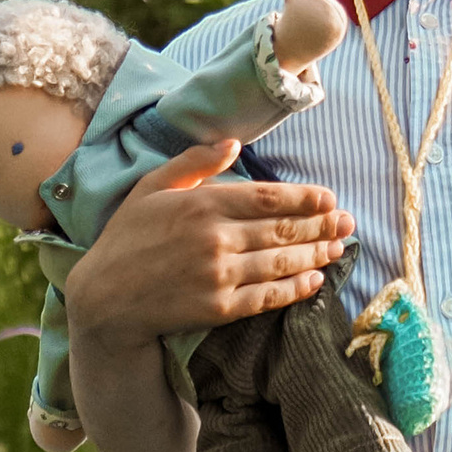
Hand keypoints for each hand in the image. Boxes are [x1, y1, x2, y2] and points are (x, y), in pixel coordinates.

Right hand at [66, 146, 353, 346]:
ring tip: (338, 248)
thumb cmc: (126, 238)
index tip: (329, 199)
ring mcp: (218, 276)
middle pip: (282, 230)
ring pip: (281, 263)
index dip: (305, 199)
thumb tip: (233, 143)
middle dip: (321, 226)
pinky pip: (267, 297)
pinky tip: (314, 281)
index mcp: (202, 204)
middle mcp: (215, 238)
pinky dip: (295, 289)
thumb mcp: (151, 188)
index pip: (268, 198)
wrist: (103, 299)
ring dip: (316, 255)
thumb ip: (194, 163)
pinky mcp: (218, 308)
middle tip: (347, 223)